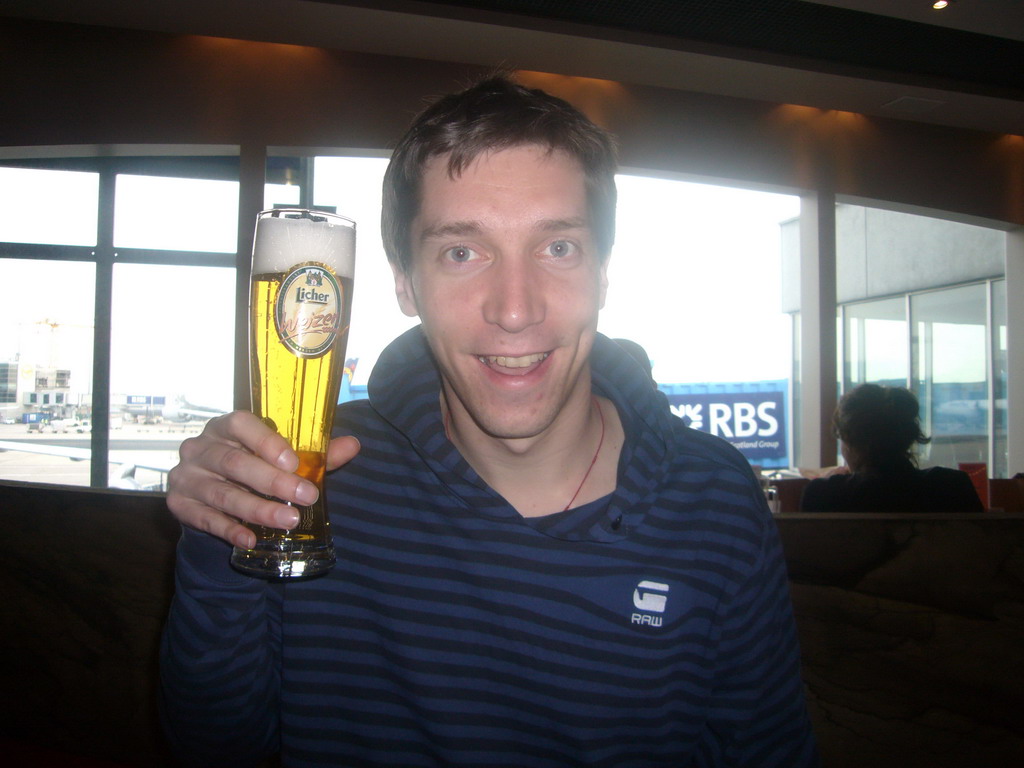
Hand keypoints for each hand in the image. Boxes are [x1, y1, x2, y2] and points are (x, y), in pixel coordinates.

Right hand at [166, 411, 360, 548]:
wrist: (211, 496)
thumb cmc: (253, 467)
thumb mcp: (281, 459)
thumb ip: (315, 454)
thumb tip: (353, 445)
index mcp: (226, 427)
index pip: (240, 424)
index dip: (265, 441)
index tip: (293, 462)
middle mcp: (201, 448)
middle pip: (234, 462)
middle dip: (272, 482)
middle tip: (306, 496)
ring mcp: (187, 476)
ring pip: (222, 493)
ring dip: (257, 509)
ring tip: (289, 521)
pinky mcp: (179, 505)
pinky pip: (206, 518)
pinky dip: (230, 529)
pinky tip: (251, 539)